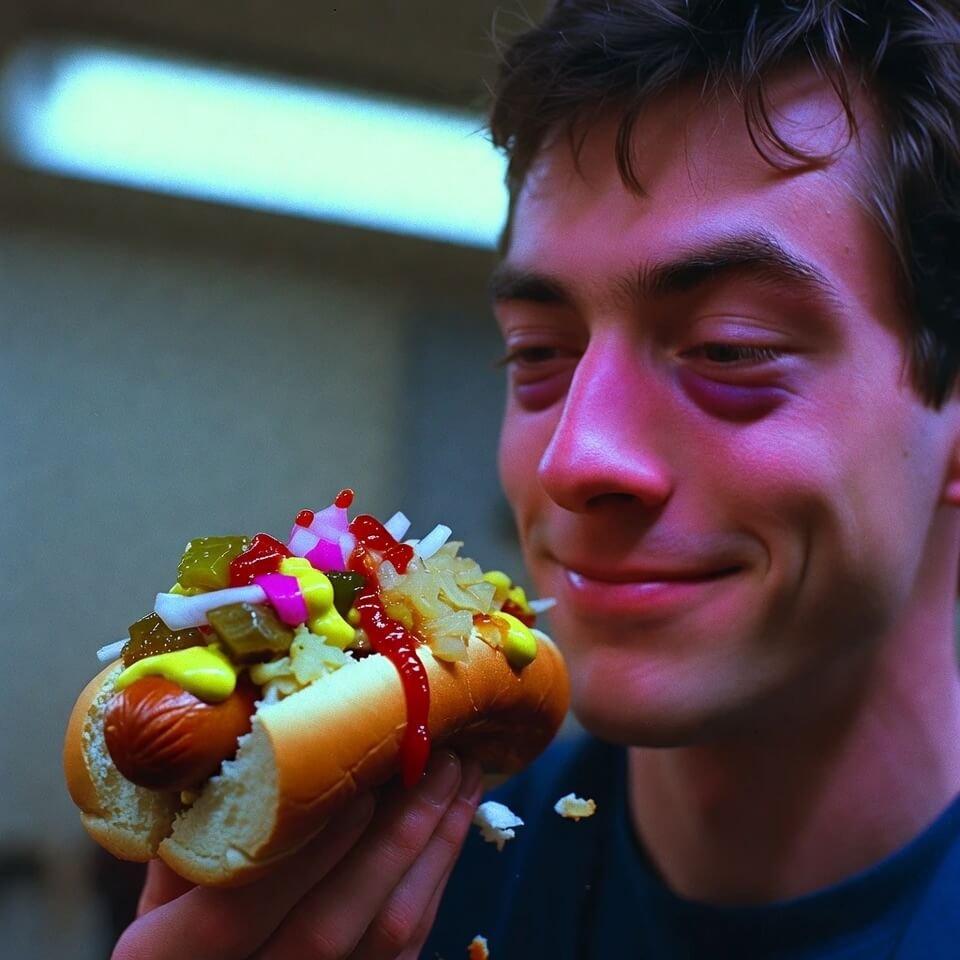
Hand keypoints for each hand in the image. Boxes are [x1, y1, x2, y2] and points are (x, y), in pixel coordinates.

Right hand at [111, 750, 482, 959]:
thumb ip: (196, 837)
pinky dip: (434, 881)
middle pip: (328, 925)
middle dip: (392, 836)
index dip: (303, 848)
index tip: (357, 783)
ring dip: (431, 850)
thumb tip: (248, 746)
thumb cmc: (174, 948)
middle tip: (436, 759)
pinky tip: (451, 828)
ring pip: (382, 938)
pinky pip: (406, 949)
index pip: (236, 909)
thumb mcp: (159, 897)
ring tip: (460, 778)